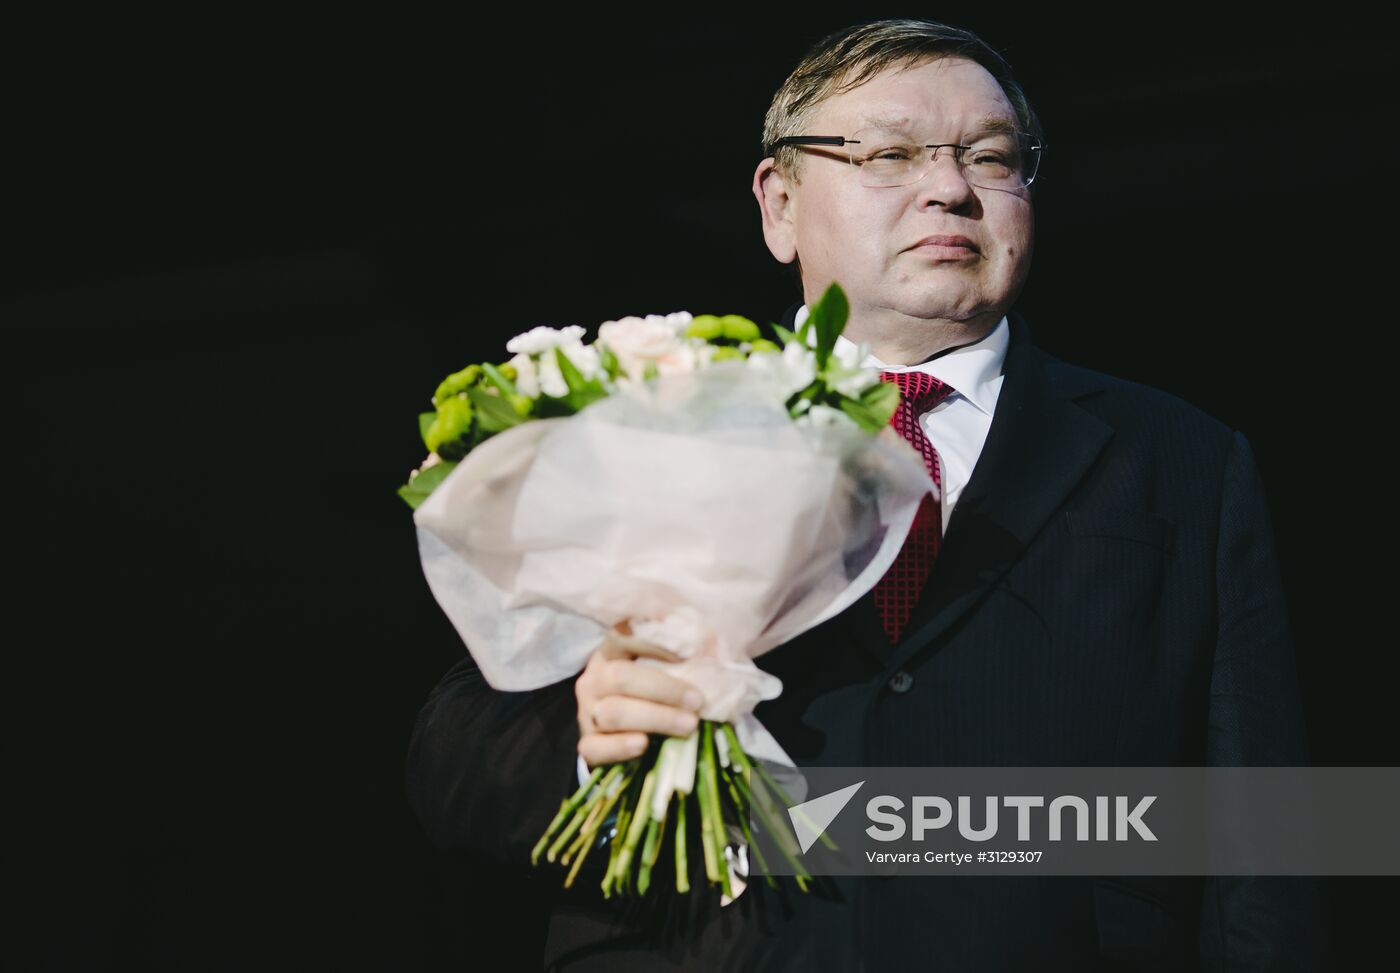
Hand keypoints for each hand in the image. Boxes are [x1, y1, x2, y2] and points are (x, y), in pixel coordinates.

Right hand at [575, 620, 703, 769]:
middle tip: (697, 701)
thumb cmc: (649, 693)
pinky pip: (595, 748)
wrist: (619, 732)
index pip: (622, 637)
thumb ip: (680, 660)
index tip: (686, 652)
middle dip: (663, 690)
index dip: (652, 642)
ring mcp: (587, 713)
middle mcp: (594, 680)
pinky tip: (642, 744)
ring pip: (612, 713)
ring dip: (654, 719)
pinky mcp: (587, 744)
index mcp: (611, 653)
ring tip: (688, 725)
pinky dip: (619, 747)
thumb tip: (713, 649)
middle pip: (620, 678)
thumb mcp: (659, 669)